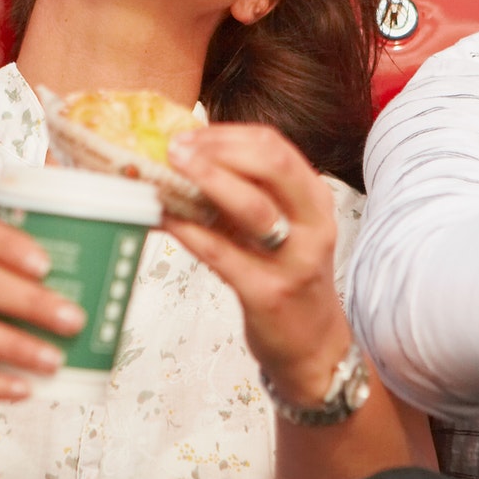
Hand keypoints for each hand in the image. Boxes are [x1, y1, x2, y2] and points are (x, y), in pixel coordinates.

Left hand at [163, 124, 350, 402]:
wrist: (312, 345)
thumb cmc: (288, 276)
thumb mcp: (284, 227)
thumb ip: (250, 194)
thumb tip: (189, 158)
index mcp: (314, 199)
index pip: (274, 146)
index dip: (227, 134)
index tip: (188, 133)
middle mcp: (312, 224)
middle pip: (271, 164)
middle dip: (217, 149)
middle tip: (175, 147)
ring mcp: (293, 259)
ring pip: (252, 206)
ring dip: (205, 181)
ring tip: (167, 170)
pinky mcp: (267, 293)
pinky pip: (221, 253)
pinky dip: (188, 230)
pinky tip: (164, 218)